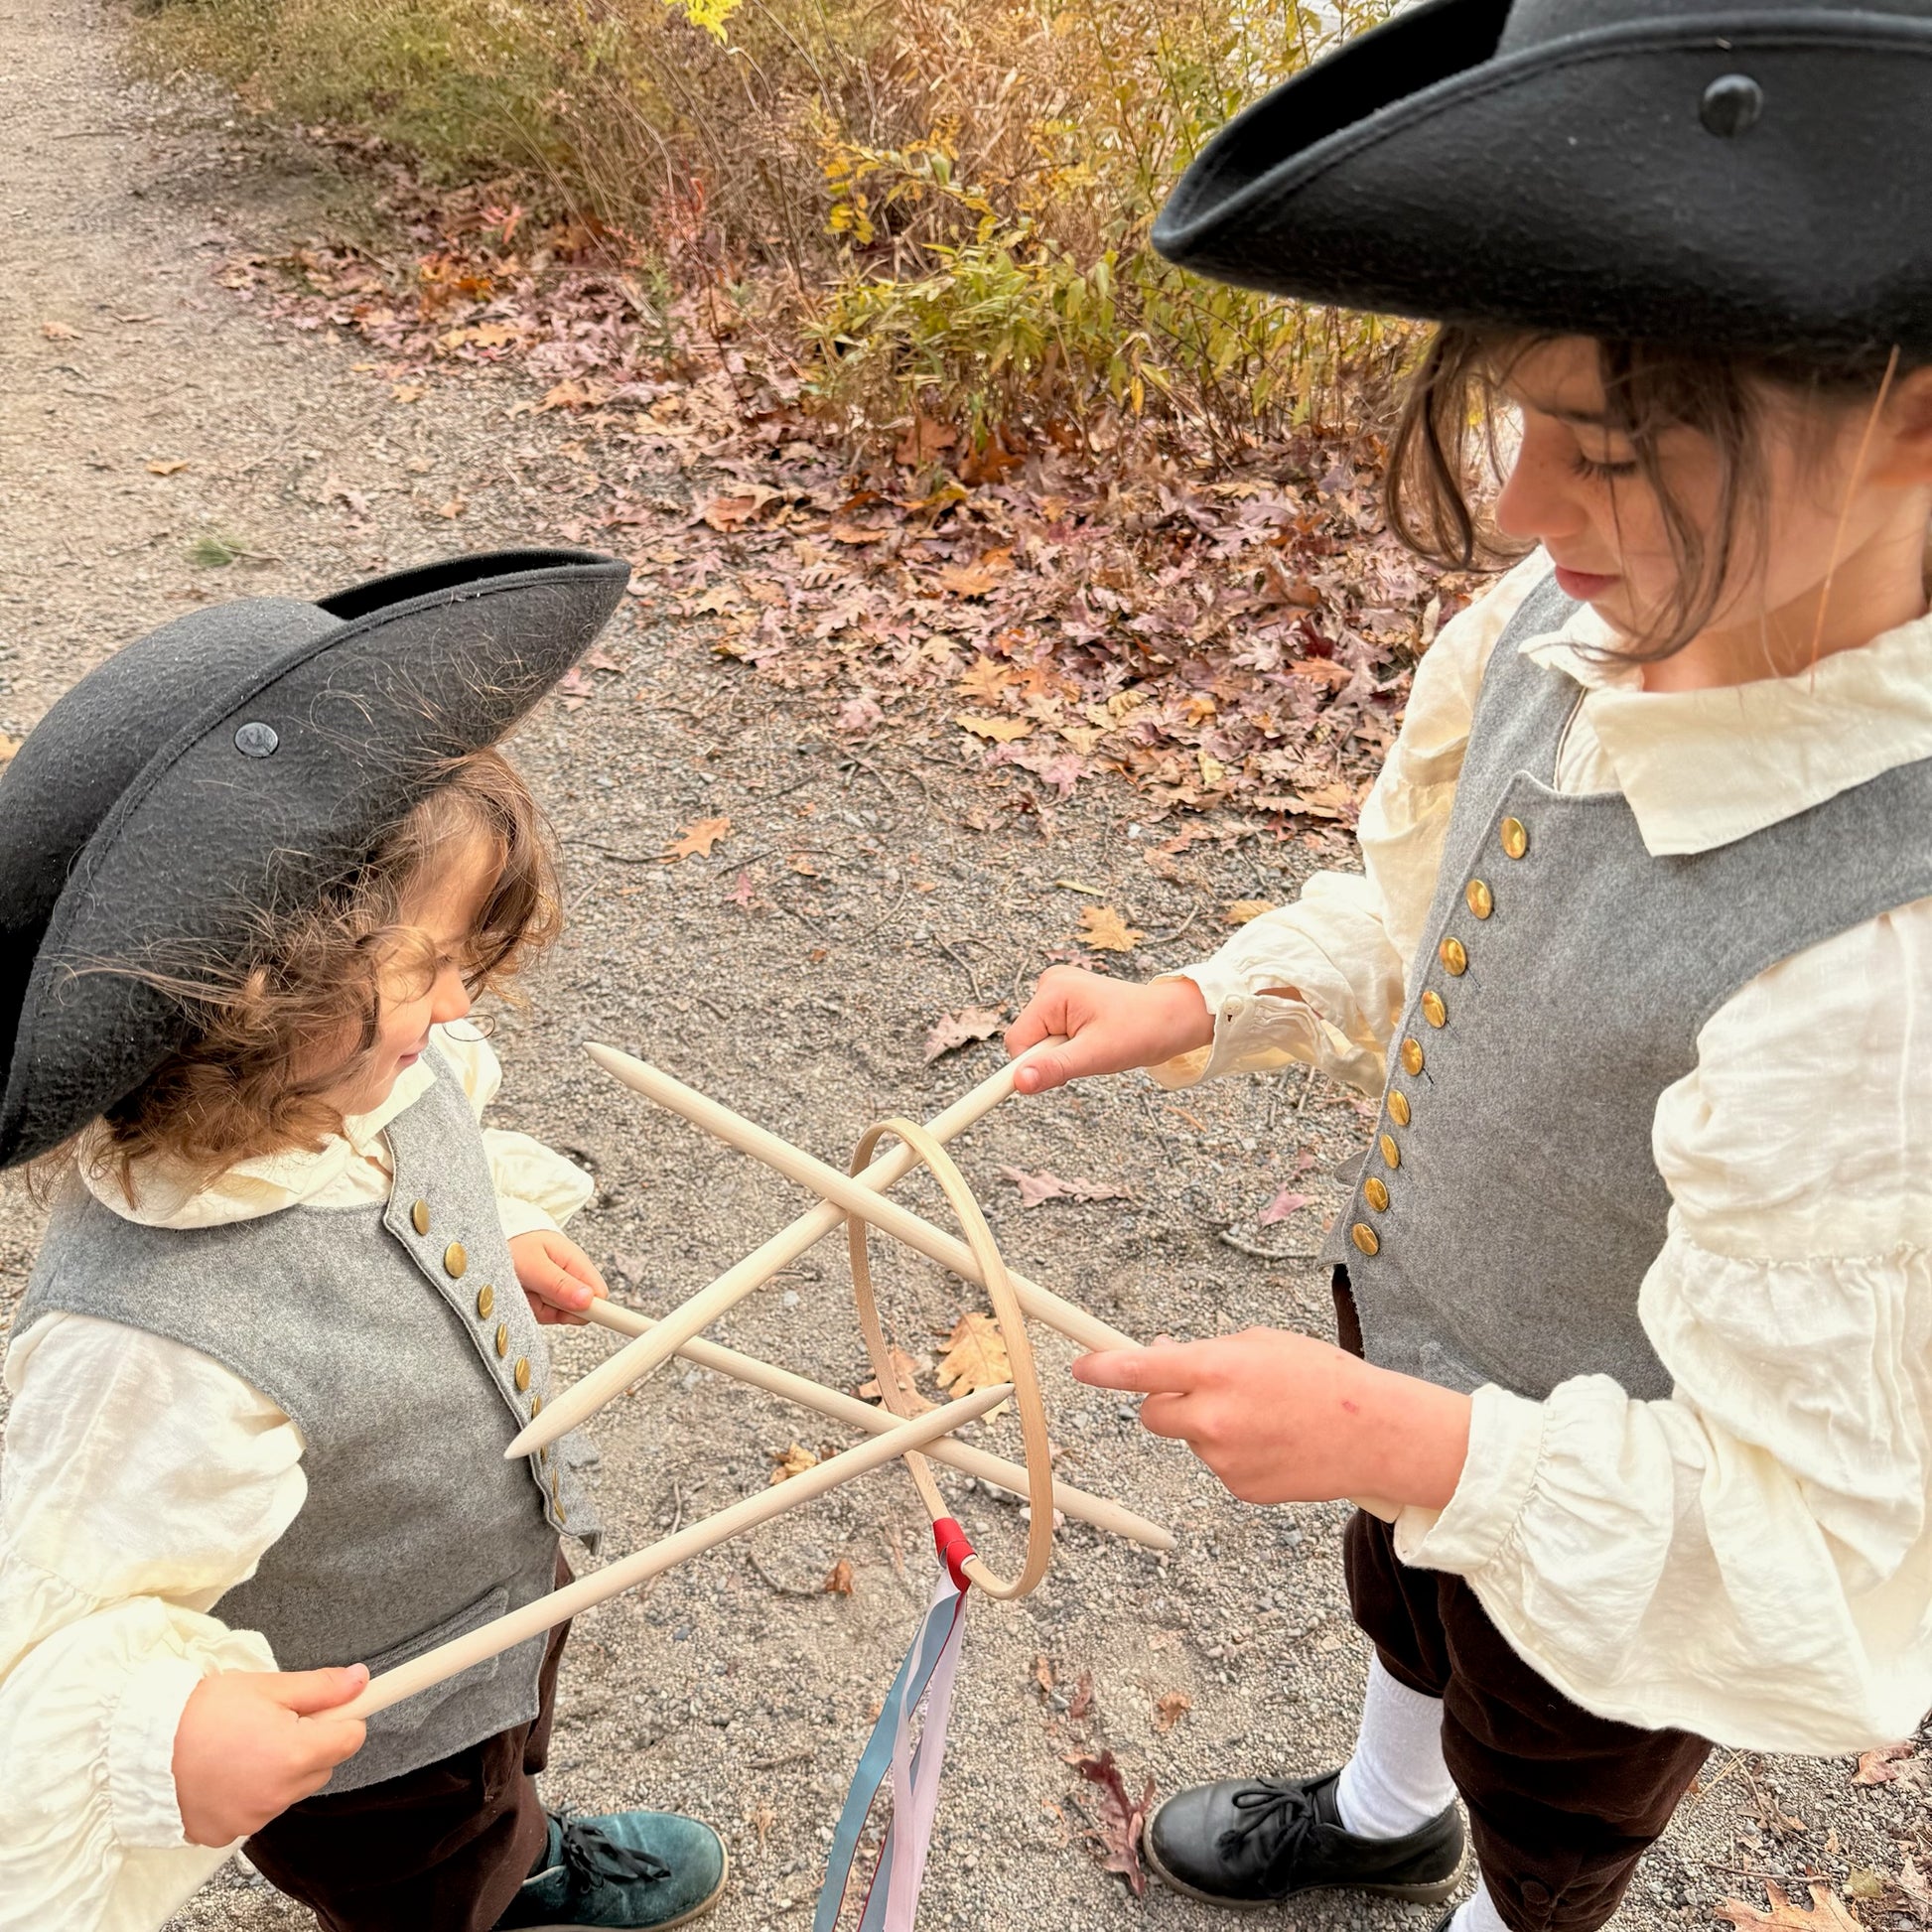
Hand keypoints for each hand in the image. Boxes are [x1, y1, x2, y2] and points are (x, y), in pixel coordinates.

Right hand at [173, 1664, 368, 1845]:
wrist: (142, 1748)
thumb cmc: (202, 1712)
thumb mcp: (267, 1686)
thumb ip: (321, 1688)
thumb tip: (360, 1681)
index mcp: (296, 1754)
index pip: (351, 1739)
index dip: (343, 1719)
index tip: (328, 1710)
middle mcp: (279, 1794)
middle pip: (321, 1767)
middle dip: (309, 1745)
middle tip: (274, 1723)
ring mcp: (252, 1818)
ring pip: (289, 1791)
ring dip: (280, 1771)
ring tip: (244, 1746)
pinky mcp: (225, 1834)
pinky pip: (257, 1811)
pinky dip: (250, 1793)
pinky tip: (226, 1772)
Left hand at [510, 1228, 608, 1325]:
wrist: (490, 1244)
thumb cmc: (514, 1245)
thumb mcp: (534, 1265)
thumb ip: (560, 1285)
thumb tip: (588, 1300)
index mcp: (576, 1261)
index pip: (599, 1294)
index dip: (590, 1309)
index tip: (570, 1314)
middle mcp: (572, 1277)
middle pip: (580, 1309)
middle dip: (557, 1310)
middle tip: (536, 1294)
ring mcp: (559, 1290)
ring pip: (561, 1316)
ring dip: (540, 1310)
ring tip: (525, 1290)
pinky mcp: (546, 1300)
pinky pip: (545, 1316)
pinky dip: (531, 1310)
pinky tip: (522, 1295)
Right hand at [1005, 964, 1214, 1094]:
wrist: (1174, 1018)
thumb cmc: (1143, 1030)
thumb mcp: (1096, 1055)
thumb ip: (1054, 1069)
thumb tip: (1019, 1082)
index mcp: (1053, 990)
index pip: (1017, 1041)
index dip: (1028, 1067)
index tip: (1017, 1091)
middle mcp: (1051, 984)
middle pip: (1027, 1041)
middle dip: (1052, 1058)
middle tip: (1088, 1056)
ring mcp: (1059, 991)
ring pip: (1040, 1041)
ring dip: (1063, 1053)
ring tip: (1097, 1046)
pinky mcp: (1066, 1002)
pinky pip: (1052, 1035)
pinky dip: (1069, 1046)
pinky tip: (1094, 1039)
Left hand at [1071, 1329, 1469, 1509]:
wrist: (1375, 1434)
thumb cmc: (1323, 1379)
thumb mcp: (1261, 1343)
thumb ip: (1207, 1352)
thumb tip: (1162, 1357)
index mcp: (1216, 1370)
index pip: (1140, 1370)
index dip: (1103, 1368)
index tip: (1080, 1367)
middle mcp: (1212, 1418)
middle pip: (1153, 1414)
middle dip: (1166, 1401)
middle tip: (1204, 1389)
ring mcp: (1223, 1459)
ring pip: (1190, 1439)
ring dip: (1209, 1426)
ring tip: (1263, 1416)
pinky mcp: (1239, 1488)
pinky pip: (1218, 1465)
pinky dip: (1234, 1453)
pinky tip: (1272, 1443)